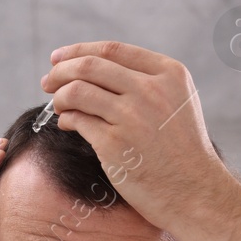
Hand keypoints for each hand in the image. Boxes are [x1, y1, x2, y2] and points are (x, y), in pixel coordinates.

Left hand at [42, 41, 233, 235]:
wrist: (194, 190)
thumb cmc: (180, 148)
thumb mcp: (177, 101)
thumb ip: (144, 81)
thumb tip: (90, 68)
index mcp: (168, 74)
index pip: (111, 50)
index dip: (77, 51)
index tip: (58, 58)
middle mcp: (151, 90)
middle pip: (88, 66)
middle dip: (60, 72)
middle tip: (47, 81)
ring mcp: (131, 116)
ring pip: (76, 91)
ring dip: (59, 98)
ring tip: (59, 108)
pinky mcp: (114, 143)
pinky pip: (76, 120)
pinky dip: (66, 120)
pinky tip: (68, 125)